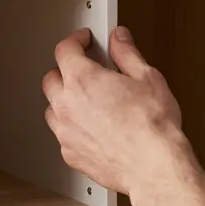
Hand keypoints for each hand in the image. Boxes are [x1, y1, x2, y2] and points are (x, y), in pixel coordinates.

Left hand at [41, 26, 197, 197]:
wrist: (153, 165)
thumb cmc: (152, 126)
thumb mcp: (147, 77)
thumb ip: (127, 54)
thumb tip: (119, 40)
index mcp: (82, 79)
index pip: (65, 50)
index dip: (75, 40)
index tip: (84, 40)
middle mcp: (67, 104)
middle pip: (51, 78)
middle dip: (66, 70)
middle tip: (85, 69)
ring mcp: (65, 132)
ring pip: (52, 108)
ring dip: (64, 100)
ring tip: (85, 100)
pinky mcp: (70, 154)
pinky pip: (62, 135)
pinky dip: (71, 127)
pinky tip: (89, 127)